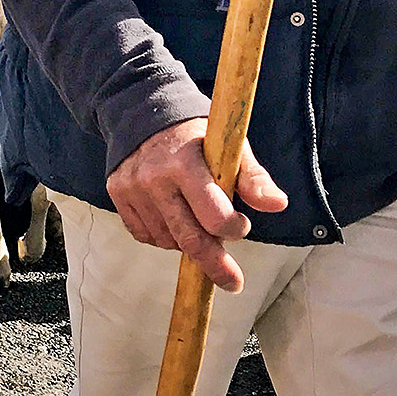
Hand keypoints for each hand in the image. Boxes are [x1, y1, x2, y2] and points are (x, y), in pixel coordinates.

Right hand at [106, 117, 287, 292]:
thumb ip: (253, 178)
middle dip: (215, 264)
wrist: (144, 113)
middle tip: (233, 282)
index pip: (214, 216)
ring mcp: (132, 188)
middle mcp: (154, 178)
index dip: (234, 228)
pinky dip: (164, 236)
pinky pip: (145, 235)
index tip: (242, 225)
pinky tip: (174, 219)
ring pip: (167, 240)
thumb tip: (278, 205)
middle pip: (189, 239)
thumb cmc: (196, 136)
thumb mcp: (229, 147)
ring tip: (197, 221)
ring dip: (188, 242)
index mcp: (185, 163)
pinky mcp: (117, 194)